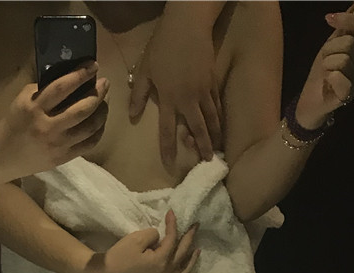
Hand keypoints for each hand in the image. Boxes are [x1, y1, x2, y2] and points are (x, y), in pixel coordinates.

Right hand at [0, 65, 109, 177]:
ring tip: (105, 102)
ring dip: (102, 112)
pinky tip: (100, 121)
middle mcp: (48, 127)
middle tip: (105, 83)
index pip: (62, 88)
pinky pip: (89, 144)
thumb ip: (45, 89)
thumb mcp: (24, 100)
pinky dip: (99, 131)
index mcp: (35, 108)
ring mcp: (58, 145)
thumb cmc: (16, 122)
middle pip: (81, 110)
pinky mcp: (64, 158)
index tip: (93, 65)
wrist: (4, 155)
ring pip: (89, 128)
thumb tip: (72, 78)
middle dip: (98, 94)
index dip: (80, 75)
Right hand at [87, 209, 199, 272]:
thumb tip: (160, 237)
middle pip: (182, 253)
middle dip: (189, 237)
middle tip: (195, 225)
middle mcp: (165, 272)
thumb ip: (153, 234)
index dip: (173, 224)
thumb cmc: (120, 256)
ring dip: (192, 260)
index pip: (172, 239)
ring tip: (198, 249)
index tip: (172, 212)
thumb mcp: (136, 239)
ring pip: (183, 271)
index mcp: (161, 260)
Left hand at [129, 20, 221, 166]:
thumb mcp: (144, 70)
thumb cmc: (162, 46)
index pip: (167, 131)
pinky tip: (220, 125)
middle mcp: (188, 99)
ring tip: (218, 148)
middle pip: (197, 129)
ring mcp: (203, 91)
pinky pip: (217, 104)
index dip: (168, 150)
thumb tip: (132, 117)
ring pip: (211, 118)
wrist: (188, 25)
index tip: (170, 165)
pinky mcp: (212, 81)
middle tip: (208, 161)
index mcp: (169, 99)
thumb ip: (139, 94)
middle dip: (203, 146)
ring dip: (215, 135)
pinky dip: (219, 117)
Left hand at [295, 10, 353, 129]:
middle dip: (330, 48)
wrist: (310, 101)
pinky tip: (327, 84)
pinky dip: (328, 77)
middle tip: (324, 60)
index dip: (348, 19)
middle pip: (350, 43)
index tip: (328, 18)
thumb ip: (342, 29)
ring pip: (343, 59)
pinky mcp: (348, 95)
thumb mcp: (330, 46)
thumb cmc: (321, 74)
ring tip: (326, 73)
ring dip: (327, 64)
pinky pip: (338, 76)